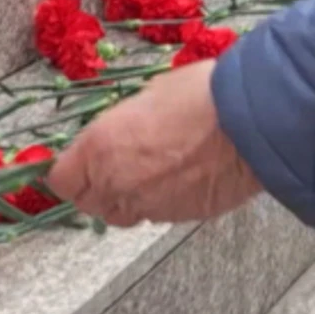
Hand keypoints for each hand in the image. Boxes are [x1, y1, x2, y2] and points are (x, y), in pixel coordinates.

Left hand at [48, 61, 263, 227]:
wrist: (253, 124)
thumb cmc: (200, 95)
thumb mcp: (148, 96)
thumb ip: (122, 126)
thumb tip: (120, 135)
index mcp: (100, 148)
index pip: (61, 180)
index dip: (68, 171)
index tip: (78, 162)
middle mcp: (117, 183)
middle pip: (87, 204)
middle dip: (94, 188)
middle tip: (113, 166)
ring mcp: (149, 206)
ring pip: (121, 214)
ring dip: (125, 198)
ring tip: (147, 174)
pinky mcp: (179, 218)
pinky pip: (154, 214)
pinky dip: (157, 202)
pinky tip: (177, 178)